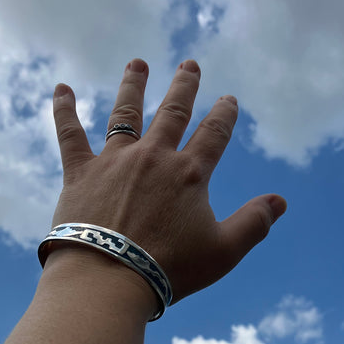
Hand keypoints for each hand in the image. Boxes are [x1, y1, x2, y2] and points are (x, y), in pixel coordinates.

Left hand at [47, 58, 285, 303]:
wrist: (108, 278)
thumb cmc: (168, 269)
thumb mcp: (223, 251)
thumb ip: (254, 223)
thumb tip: (281, 200)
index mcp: (189, 174)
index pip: (214, 134)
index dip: (224, 114)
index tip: (229, 99)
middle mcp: (154, 157)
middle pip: (173, 112)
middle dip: (184, 86)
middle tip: (189, 64)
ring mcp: (115, 160)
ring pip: (125, 113)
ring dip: (133, 86)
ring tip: (137, 64)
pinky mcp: (80, 171)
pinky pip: (69, 133)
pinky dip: (64, 109)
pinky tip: (62, 88)